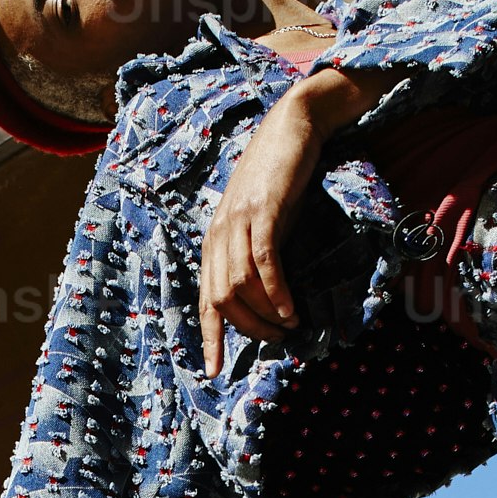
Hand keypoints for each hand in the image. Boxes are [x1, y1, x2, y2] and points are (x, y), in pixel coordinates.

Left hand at [198, 65, 378, 373]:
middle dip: (248, 329)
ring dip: (266, 313)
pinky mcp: (262, 210)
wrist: (292, 127)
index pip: (205, 297)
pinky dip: (276, 291)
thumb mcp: (260, 219)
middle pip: (221, 298)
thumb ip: (254, 250)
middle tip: (276, 341)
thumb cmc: (280, 176)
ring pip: (240, 285)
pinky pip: (263, 261)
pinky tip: (291, 309)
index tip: (215, 370)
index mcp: (215, 239)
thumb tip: (265, 293)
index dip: (209, 337)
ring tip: (290, 326)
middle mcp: (218, 233)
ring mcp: (238, 221)